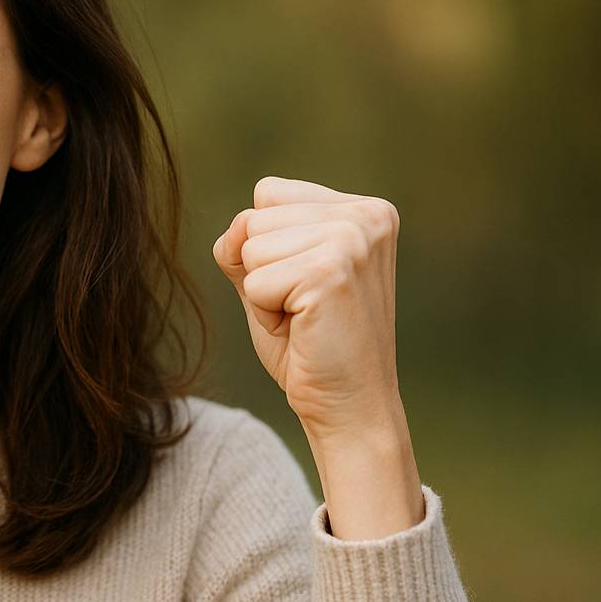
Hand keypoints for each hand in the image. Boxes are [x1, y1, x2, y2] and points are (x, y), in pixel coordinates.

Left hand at [212, 176, 423, 537]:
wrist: (349, 407)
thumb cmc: (311, 345)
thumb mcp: (274, 276)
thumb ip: (249, 241)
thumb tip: (234, 232)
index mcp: (362, 209)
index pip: (268, 194)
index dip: (263, 247)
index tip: (303, 286)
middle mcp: (367, 215)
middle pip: (253, 219)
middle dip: (261, 271)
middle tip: (303, 310)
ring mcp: (353, 239)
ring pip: (249, 246)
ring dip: (262, 292)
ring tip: (304, 318)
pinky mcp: (332, 270)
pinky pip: (253, 280)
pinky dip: (264, 313)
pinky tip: (303, 330)